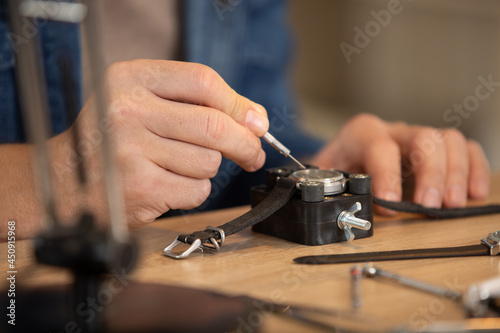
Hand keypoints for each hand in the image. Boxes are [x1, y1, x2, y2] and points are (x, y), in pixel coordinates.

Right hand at [50, 60, 269, 227]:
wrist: (67, 180)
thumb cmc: (114, 140)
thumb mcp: (143, 103)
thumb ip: (196, 104)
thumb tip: (257, 119)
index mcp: (131, 78)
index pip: (202, 81)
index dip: (238, 105)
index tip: (256, 122)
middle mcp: (128, 109)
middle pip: (214, 125)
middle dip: (245, 144)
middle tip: (253, 154)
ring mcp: (132, 150)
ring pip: (209, 162)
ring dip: (206, 169)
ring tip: (177, 167)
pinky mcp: (140, 187)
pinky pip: (196, 190)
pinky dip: (193, 191)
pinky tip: (167, 185)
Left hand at [311, 114, 489, 214]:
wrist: (344, 156)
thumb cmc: (338, 166)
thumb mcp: (325, 174)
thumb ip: (330, 186)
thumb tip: (344, 206)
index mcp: (362, 134)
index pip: (380, 147)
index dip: (387, 175)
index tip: (390, 205)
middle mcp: (393, 131)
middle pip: (423, 138)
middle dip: (430, 173)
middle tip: (430, 206)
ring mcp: (417, 137)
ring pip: (447, 139)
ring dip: (455, 172)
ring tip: (452, 203)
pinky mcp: (435, 148)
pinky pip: (464, 147)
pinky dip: (474, 168)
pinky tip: (474, 193)